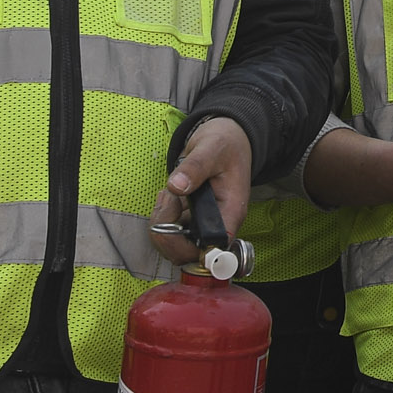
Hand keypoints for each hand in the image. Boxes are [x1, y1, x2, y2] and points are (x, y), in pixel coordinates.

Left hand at [152, 116, 252, 262]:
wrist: (227, 139)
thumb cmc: (226, 144)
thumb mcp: (212, 149)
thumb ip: (195, 167)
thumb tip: (176, 186)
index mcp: (231, 213)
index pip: (212, 249)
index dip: (188, 248)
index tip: (174, 223)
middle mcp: (218, 225)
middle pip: (188, 253)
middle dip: (166, 232)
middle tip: (167, 199)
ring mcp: (204, 225)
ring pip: (175, 246)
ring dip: (161, 223)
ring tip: (167, 194)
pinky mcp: (192, 220)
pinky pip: (171, 233)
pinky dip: (161, 218)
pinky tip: (168, 196)